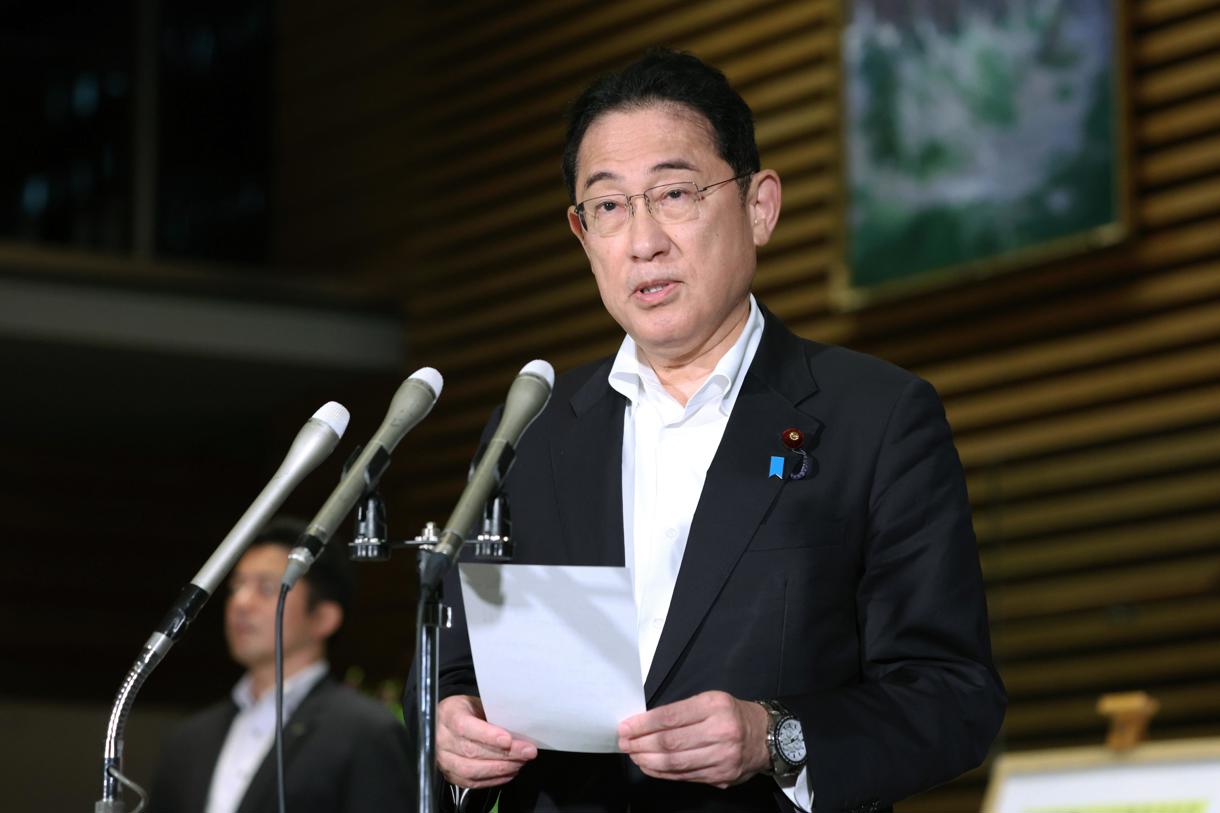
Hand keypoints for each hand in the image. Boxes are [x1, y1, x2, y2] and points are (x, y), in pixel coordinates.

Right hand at [436, 695, 537, 788]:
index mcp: (448, 715)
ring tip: (520, 762)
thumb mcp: (476, 704)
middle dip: (504, 754)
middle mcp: (442, 739)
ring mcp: (444, 760)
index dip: (487, 735)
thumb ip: (491, 715)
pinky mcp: (450, 776)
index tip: (508, 740)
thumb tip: (518, 727)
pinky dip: (494, 779)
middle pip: (472, 751)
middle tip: (527, 752)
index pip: (465, 727)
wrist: (445, 723)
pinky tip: (509, 772)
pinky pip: (472, 782)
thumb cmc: (466, 711)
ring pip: (471, 770)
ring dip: (501, 769)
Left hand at [617, 691, 770, 787]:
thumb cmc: (732, 715)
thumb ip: (681, 711)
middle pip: (670, 743)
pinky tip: (650, 767)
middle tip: (624, 743)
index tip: (626, 726)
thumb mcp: (711, 700)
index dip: (643, 724)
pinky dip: (663, 773)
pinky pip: (684, 776)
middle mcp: (721, 732)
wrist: (766, 737)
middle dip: (640, 744)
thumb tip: (644, 724)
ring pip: (675, 763)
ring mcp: (722, 758)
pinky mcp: (721, 777)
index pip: (671, 717)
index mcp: (716, 706)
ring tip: (634, 755)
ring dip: (648, 761)